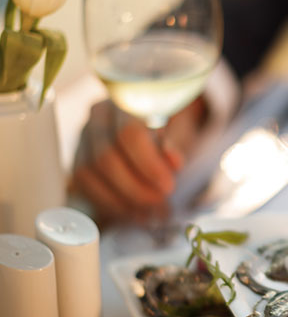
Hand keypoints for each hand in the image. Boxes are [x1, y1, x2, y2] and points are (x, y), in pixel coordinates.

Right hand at [70, 97, 206, 227]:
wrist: (153, 123)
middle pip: (106, 159)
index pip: (129, 134)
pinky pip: (84, 187)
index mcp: (124, 102)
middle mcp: (97, 118)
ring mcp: (83, 139)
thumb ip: (175, 145)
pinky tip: (131, 213)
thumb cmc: (168, 126)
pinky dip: (108, 204)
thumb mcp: (179, 129)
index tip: (168, 187)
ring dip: (122, 201)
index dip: (149, 165)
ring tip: (148, 214)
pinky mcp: (78, 160)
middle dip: (136, 189)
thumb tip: (173, 163)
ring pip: (90, 175)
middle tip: (160, 204)